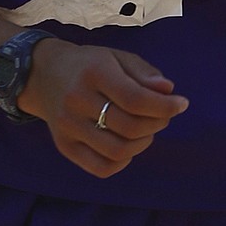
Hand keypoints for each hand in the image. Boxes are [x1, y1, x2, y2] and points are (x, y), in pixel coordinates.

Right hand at [22, 40, 188, 177]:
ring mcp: (67, 126)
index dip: (164, 106)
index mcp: (94, 72)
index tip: (181, 104)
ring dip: (143, 143)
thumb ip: (145, 73)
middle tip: (162, 115)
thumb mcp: (117, 57)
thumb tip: (168, 91)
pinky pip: (102, 167)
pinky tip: (128, 144)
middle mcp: (76, 100)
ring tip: (146, 129)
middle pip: (130, 127)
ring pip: (118, 150)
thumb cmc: (90, 65)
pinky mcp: (64, 145)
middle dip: (157, 123)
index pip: (135, 99)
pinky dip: (123, 160)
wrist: (43, 74)